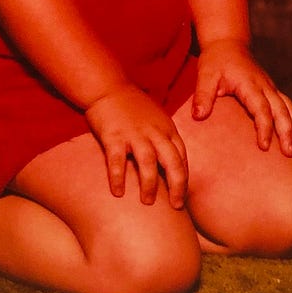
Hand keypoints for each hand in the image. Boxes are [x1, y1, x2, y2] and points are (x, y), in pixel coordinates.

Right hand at [85, 83, 188, 208]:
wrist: (108, 86)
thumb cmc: (132, 105)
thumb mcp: (156, 118)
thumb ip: (165, 138)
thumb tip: (172, 165)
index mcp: (166, 128)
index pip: (182, 157)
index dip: (184, 178)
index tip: (182, 196)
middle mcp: (153, 132)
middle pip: (172, 162)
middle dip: (177, 186)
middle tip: (176, 206)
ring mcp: (134, 133)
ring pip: (148, 163)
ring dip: (150, 185)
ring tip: (148, 202)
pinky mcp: (114, 136)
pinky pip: (118, 161)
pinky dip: (118, 178)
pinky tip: (118, 192)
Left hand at [192, 39, 291, 156]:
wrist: (227, 43)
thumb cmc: (216, 60)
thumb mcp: (205, 74)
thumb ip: (203, 95)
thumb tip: (198, 116)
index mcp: (249, 83)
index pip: (261, 108)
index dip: (264, 127)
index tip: (264, 146)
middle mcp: (264, 85)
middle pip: (281, 109)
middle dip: (287, 132)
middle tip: (289, 154)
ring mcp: (270, 87)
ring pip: (288, 107)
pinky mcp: (271, 90)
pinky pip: (287, 105)